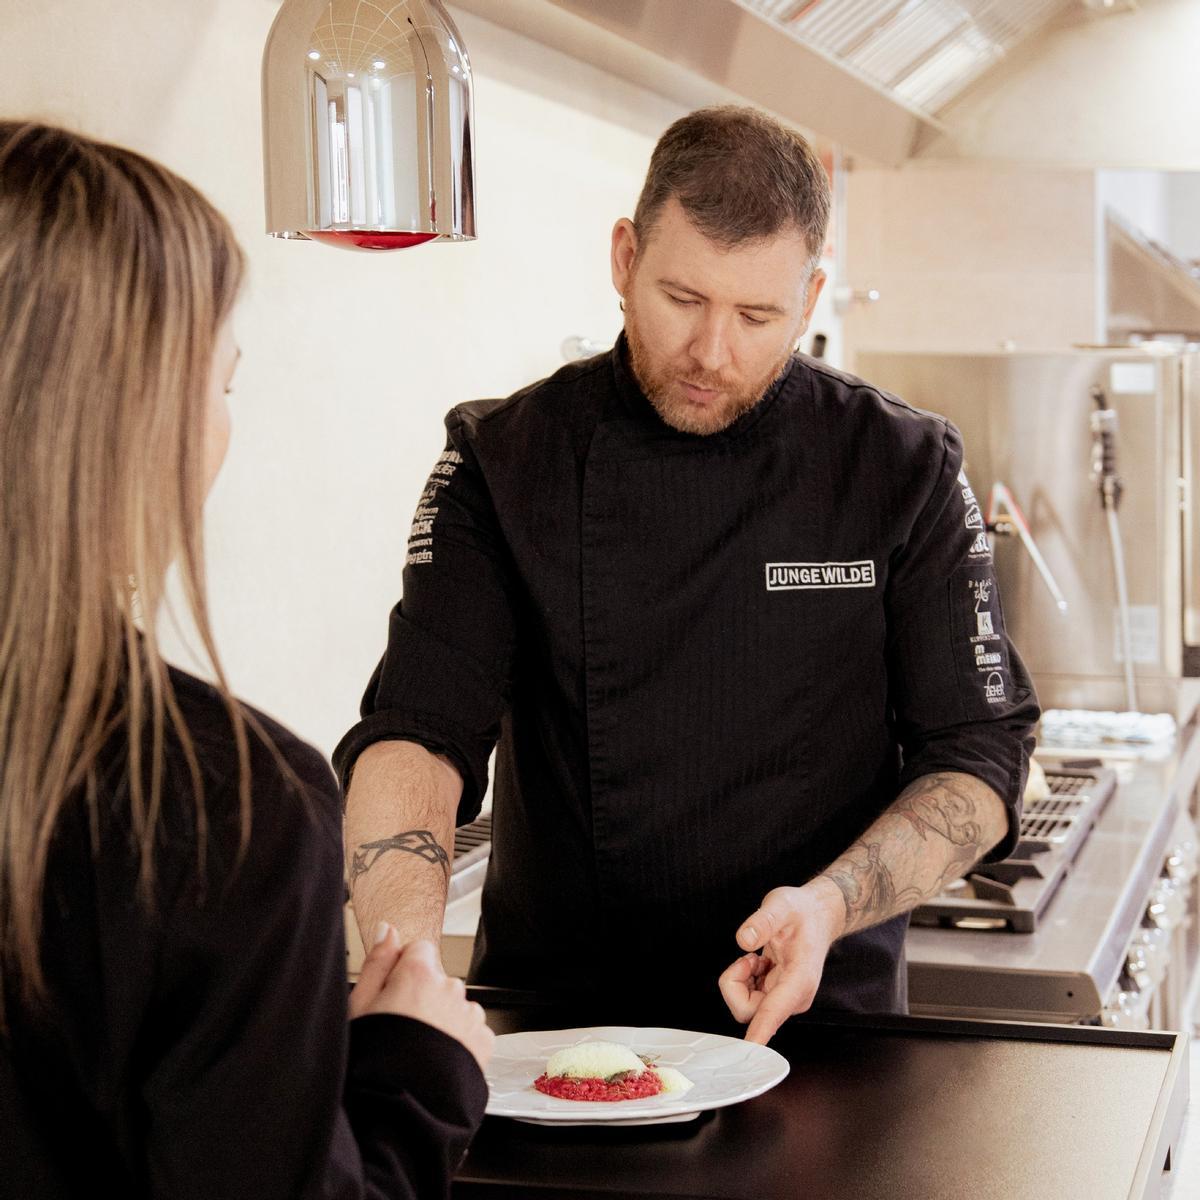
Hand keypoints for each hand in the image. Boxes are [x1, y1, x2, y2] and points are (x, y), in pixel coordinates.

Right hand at [350, 924, 494, 1069]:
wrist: (400, 1112)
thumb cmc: (374, 1063)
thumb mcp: (359, 1007)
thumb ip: (378, 962)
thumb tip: (388, 931)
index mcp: (418, 975)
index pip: (418, 949)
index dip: (403, 970)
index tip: (392, 992)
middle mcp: (450, 989)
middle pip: (437, 979)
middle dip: (422, 996)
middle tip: (400, 1029)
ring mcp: (469, 1015)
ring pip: (455, 1005)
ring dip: (442, 1019)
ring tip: (418, 1050)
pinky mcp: (483, 1042)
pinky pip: (470, 1030)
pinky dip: (458, 1041)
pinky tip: (435, 1060)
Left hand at [718, 879, 845, 1044]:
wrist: (818, 916)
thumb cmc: (803, 911)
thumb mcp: (783, 904)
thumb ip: (764, 920)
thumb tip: (744, 939)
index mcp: (800, 978)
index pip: (774, 1010)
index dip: (760, 1030)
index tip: (748, 1051)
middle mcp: (794, 996)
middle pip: (749, 1010)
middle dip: (736, 983)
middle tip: (749, 956)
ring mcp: (786, 999)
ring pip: (747, 1007)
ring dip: (741, 980)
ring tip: (757, 956)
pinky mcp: (779, 997)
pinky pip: (749, 999)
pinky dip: (745, 979)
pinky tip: (760, 961)